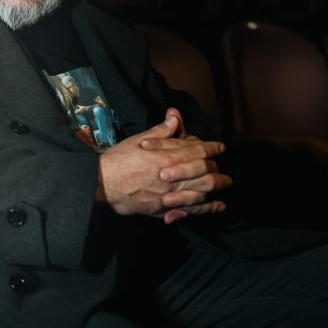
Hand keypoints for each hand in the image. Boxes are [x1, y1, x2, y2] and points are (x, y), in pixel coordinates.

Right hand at [96, 110, 230, 223]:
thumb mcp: (138, 140)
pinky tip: (214, 207)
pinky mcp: (162, 209)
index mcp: (168, 157)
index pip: (198, 151)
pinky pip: (188, 211)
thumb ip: (160, 132)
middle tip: (225, 171)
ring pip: (201, 194)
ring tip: (224, 186)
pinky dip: (204, 209)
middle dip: (218, 172)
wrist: (101, 184)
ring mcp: (168, 195)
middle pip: (205, 174)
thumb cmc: (118, 160)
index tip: (220, 148)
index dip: (212, 148)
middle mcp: (172, 177)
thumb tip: (175, 117)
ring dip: (216, 190)